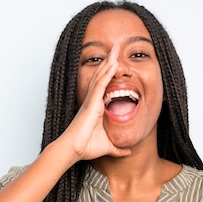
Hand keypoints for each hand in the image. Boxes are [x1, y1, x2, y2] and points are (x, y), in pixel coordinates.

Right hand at [58, 46, 131, 160]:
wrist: (73, 150)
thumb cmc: (86, 147)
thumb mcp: (108, 147)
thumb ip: (117, 148)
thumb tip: (128, 152)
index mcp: (97, 108)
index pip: (104, 86)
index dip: (109, 74)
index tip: (116, 63)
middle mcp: (93, 101)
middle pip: (101, 77)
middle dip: (109, 62)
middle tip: (115, 49)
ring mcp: (91, 101)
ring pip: (100, 77)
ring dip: (108, 63)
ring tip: (115, 50)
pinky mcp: (91, 103)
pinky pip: (100, 85)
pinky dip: (106, 73)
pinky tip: (112, 63)